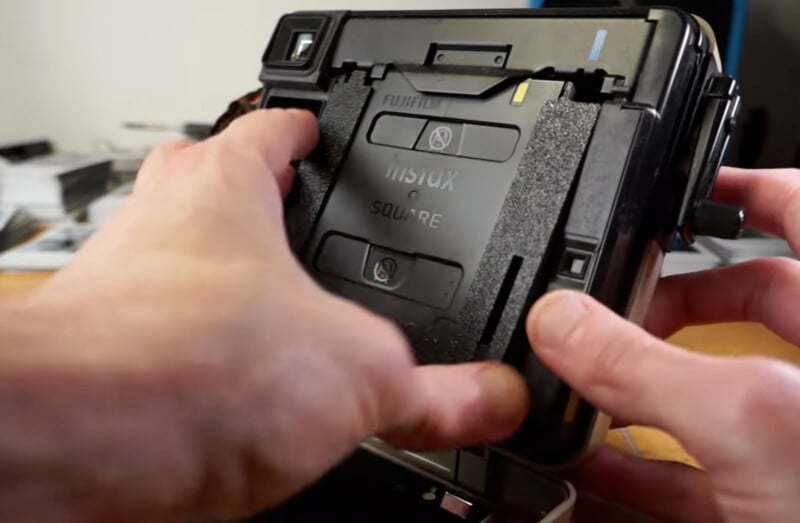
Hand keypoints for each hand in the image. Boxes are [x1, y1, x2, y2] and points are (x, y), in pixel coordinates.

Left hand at [2, 109, 527, 521]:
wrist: (59, 451)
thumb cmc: (174, 372)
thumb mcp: (353, 375)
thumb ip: (434, 389)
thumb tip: (490, 398)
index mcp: (222, 192)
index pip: (273, 129)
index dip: (308, 129)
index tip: (322, 133)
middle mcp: (158, 227)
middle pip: (210, 183)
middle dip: (256, 199)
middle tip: (300, 220)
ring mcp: (118, 288)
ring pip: (178, 259)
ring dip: (222, 277)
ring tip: (274, 313)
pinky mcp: (98, 354)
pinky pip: (157, 330)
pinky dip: (195, 347)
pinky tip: (231, 388)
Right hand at [526, 167, 799, 522]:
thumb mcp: (753, 422)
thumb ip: (644, 365)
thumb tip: (562, 322)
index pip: (795, 207)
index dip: (735, 184)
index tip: (673, 182)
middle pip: (738, 298)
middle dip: (661, 300)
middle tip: (601, 309)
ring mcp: (797, 438)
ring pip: (713, 388)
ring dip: (639, 386)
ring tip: (579, 383)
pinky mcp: (774, 495)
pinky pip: (697, 466)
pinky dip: (641, 463)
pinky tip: (593, 464)